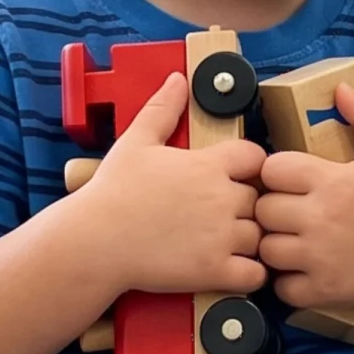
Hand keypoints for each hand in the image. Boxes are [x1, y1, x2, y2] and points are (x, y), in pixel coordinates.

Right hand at [72, 73, 267, 296]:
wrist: (93, 241)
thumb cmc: (111, 193)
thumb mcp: (135, 141)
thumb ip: (163, 108)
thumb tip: (178, 78)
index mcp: (208, 164)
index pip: (257, 158)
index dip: (249, 168)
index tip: (234, 179)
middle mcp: (222, 198)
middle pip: (261, 199)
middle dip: (247, 206)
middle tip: (224, 215)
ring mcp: (221, 236)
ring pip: (261, 236)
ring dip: (249, 241)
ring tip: (225, 243)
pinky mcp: (215, 270)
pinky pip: (255, 274)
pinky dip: (249, 274)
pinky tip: (230, 269)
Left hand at [256, 83, 353, 310]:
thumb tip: (340, 88)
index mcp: (332, 179)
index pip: (271, 170)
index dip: (276, 175)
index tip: (290, 182)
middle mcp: (321, 217)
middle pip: (262, 210)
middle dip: (272, 210)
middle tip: (290, 214)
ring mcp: (321, 255)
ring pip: (267, 249)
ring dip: (276, 246)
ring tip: (295, 242)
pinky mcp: (325, 288)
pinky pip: (282, 287)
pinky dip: (288, 281)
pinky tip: (304, 269)